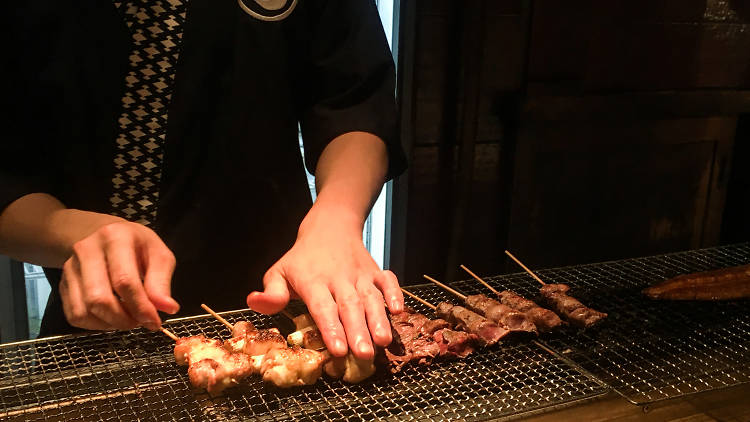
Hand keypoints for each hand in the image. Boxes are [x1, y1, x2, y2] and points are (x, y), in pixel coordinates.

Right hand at [59, 220, 178, 330]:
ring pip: (84, 311)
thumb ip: (162, 281)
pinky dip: (96, 325)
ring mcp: (71, 268)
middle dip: (124, 319)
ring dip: (110, 324)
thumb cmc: (137, 246)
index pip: (124, 280)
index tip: (154, 321)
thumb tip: (167, 308)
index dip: (140, 307)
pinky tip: (111, 317)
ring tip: (128, 318)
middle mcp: (87, 251)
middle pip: (99, 299)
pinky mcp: (63, 284)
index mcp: (115, 238)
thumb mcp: (158, 254)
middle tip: (141, 322)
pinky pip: (75, 315)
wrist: (106, 234)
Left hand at [246, 207, 403, 358]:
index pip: (322, 307)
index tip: (337, 349)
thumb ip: (272, 293)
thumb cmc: (302, 258)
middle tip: (363, 354)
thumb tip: (254, 302)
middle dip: (358, 331)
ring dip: (378, 319)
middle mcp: (339, 278)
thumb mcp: (280, 271)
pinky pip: (388, 280)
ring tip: (383, 342)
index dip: (331, 328)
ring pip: (371, 297)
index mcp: (313, 281)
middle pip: (349, 306)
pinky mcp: (376, 270)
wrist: (330, 226)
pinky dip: (395, 293)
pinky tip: (399, 311)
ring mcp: (360, 274)